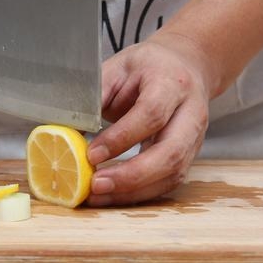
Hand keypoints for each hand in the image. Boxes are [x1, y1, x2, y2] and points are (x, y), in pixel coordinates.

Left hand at [86, 33, 211, 206]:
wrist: (185, 67)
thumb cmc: (148, 67)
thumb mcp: (118, 67)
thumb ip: (96, 95)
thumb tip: (67, 127)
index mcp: (172, 82)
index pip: (151, 114)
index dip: (121, 137)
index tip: (91, 154)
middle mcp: (191, 112)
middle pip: (170, 152)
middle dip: (132, 175)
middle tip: (96, 184)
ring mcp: (195, 138)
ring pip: (172, 173)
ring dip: (134, 191)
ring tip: (99, 195)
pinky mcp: (190, 156)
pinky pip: (168, 182)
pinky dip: (140, 193)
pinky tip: (115, 195)